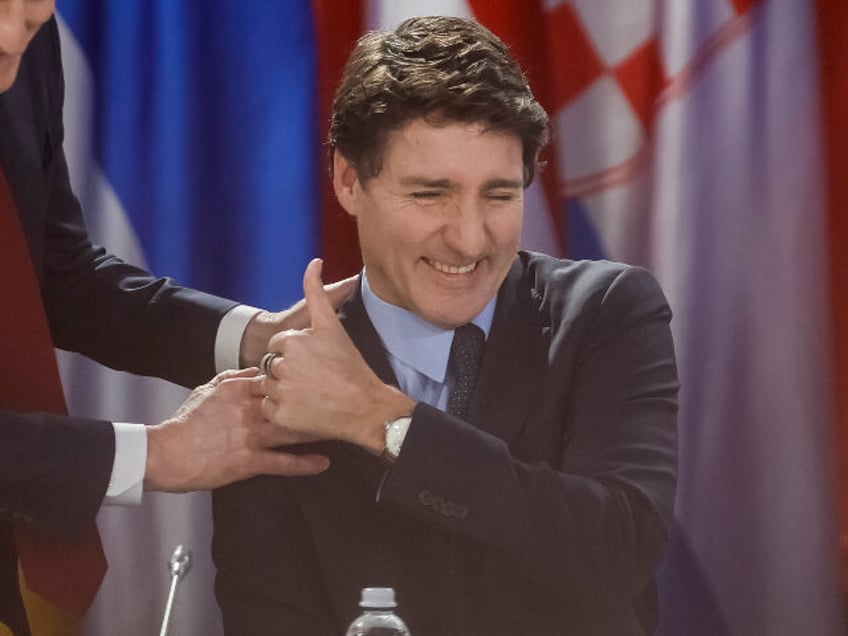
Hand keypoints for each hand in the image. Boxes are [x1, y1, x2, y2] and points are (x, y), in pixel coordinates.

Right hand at [144, 368, 328, 491]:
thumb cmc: (186, 423)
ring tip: (340, 428)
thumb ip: (234, 380)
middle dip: (317, 400)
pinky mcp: (249, 460)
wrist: (166, 454)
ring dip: (318, 429)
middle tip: (341, 400)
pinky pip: (283, 462)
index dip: (300, 376)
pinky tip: (324, 463)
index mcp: (237, 388)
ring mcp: (250, 434)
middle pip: (291, 400)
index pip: (277, 377)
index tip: (320, 375)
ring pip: (293, 429)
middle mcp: (248, 408)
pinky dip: (305, 464)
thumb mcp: (208, 391)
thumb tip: (257, 371)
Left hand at [261, 259, 414, 453]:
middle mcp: (283, 365)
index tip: (314, 361)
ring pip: (269, 387)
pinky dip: (281, 410)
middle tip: (313, 379)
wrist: (365, 407)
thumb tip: (314, 261)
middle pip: (272, 366)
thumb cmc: (350, 365)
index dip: (296, 351)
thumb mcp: (331, 325)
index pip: (279, 344)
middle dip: (288, 370)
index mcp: (292, 341)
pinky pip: (269, 409)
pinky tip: (303, 409)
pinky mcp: (281, 415)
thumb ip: (317, 291)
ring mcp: (282, 392)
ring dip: (283, 390)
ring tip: (309, 394)